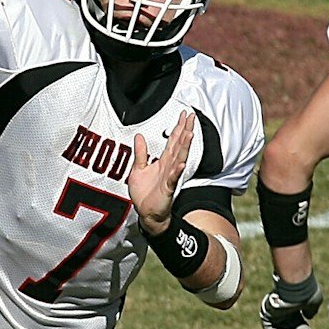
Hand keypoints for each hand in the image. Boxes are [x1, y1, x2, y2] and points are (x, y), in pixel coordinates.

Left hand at [129, 112, 196, 232]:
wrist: (147, 214)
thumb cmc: (144, 194)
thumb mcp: (138, 169)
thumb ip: (140, 153)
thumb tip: (139, 136)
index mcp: (162, 161)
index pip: (172, 141)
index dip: (178, 127)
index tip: (184, 115)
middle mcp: (168, 167)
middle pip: (179, 145)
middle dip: (185, 131)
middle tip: (191, 118)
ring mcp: (169, 177)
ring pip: (179, 159)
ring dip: (184, 147)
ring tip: (189, 134)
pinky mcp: (167, 188)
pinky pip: (173, 178)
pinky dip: (177, 171)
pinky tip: (180, 164)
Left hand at [259, 275, 321, 328]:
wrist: (295, 287)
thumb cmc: (306, 292)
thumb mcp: (314, 302)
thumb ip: (311, 310)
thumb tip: (309, 316)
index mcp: (294, 303)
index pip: (298, 320)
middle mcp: (283, 307)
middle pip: (290, 326)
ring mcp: (274, 310)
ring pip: (281, 328)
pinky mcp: (266, 314)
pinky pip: (270, 328)